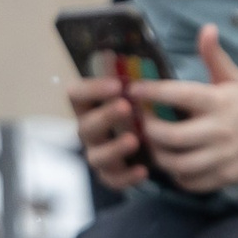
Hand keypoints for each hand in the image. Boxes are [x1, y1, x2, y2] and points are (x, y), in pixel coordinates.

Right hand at [68, 72, 149, 191]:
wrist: (160, 141)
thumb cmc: (146, 109)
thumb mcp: (143, 92)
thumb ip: (137, 78)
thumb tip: (130, 57)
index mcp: (91, 107)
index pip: (77, 94)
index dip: (92, 89)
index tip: (116, 84)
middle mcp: (89, 131)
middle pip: (85, 126)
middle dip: (105, 117)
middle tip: (126, 107)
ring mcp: (98, 154)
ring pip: (96, 156)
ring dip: (114, 148)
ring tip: (134, 140)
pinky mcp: (112, 175)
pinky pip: (113, 180)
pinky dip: (127, 177)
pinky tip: (144, 170)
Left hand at [129, 25, 237, 192]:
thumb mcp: (234, 78)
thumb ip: (215, 56)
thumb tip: (207, 28)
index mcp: (219, 102)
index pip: (181, 95)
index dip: (154, 92)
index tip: (133, 89)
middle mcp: (220, 130)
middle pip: (173, 136)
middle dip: (150, 130)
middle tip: (142, 123)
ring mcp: (222, 156)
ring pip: (178, 164)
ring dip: (159, 156)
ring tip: (153, 144)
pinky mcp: (223, 177)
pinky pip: (190, 182)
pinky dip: (175, 176)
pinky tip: (172, 163)